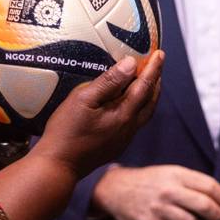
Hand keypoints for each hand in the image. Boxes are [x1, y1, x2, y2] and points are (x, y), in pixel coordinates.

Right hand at [30, 50, 163, 179]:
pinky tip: (131, 104)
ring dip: (150, 95)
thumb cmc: (66, 131)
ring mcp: (124, 138)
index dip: (153, 68)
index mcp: (124, 114)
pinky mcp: (116, 146)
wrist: (59, 166)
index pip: (144, 85)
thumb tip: (130, 64)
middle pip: (150, 100)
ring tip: (149, 82)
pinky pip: (136, 122)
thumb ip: (108, 82)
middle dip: (156, 80)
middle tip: (157, 64)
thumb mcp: (83, 99)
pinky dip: (140, 107)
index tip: (160, 53)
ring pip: (145, 113)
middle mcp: (129, 127)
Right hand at [92, 164, 219, 219]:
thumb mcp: (170, 172)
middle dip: (217, 215)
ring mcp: (158, 208)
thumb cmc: (150, 181)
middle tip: (216, 218)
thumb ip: (193, 182)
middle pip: (205, 206)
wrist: (116, 188)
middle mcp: (168, 190)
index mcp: (176, 174)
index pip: (210, 186)